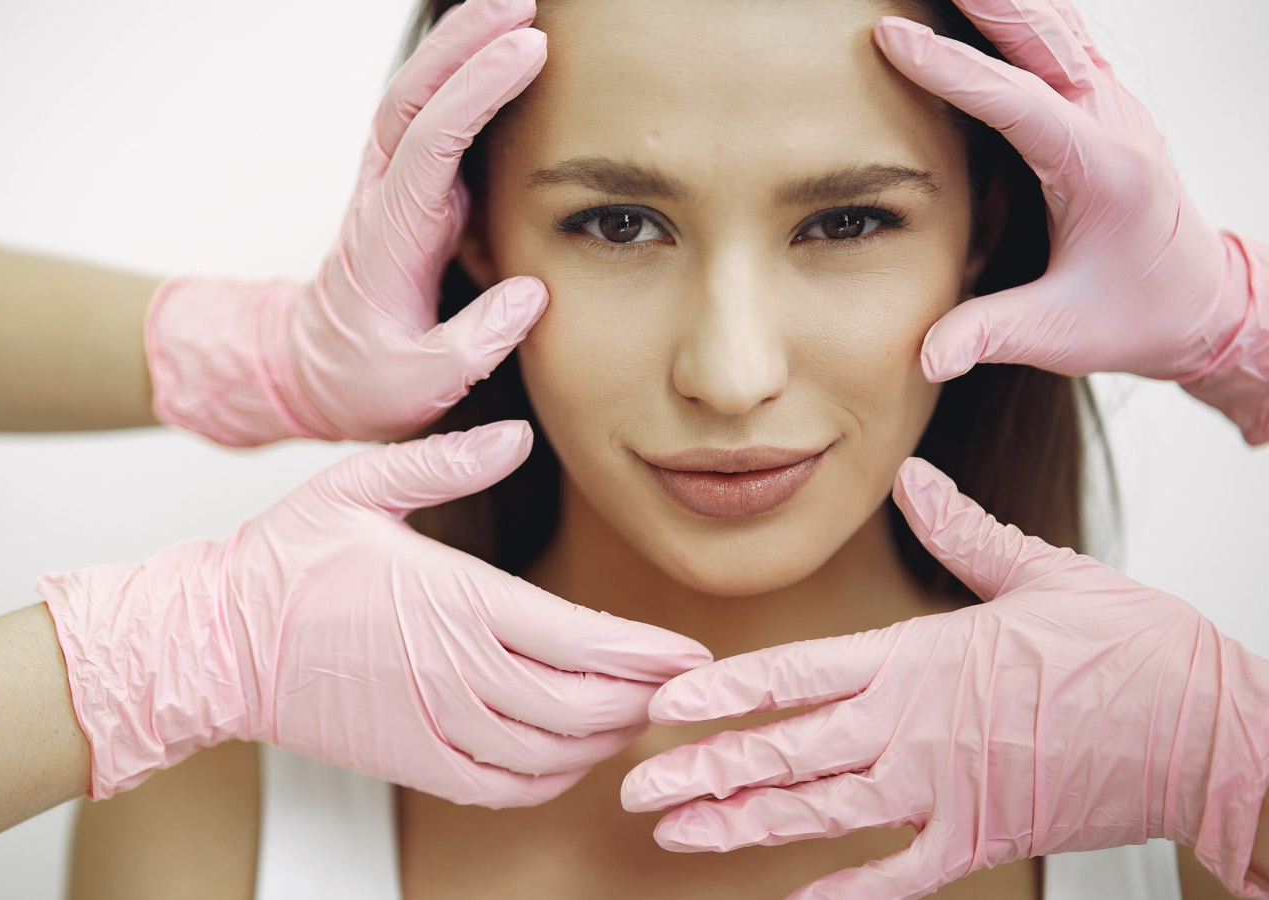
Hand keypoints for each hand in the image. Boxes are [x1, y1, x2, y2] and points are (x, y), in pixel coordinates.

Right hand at [42, 420, 712, 806]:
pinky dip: (551, 780)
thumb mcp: (359, 485)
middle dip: (644, 698)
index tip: (688, 650)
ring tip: (638, 714)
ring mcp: (434, 726)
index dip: (647, 653)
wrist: (213, 642)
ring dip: (606, 739)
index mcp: (454, 601)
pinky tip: (570, 758)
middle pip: (583, 705)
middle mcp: (455, 672)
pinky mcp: (411, 761)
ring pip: (551, 752)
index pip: (581, 639)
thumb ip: (445, 461)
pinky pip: (502, 789)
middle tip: (681, 684)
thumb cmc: (285, 559)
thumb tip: (515, 436)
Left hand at [145, 0, 551, 446]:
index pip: (430, 142)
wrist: (312, 374)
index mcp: (387, 237)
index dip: (477, 91)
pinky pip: (427, 116)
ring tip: (517, 3)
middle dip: (464, 40)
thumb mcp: (418, 386)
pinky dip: (458, 74)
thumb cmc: (365, 382)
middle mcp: (382, 196)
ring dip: (459, 45)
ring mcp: (390, 186)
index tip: (528, 51)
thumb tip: (532, 296)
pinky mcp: (405, 188)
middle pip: (413, 96)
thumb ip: (472, 344)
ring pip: (415, 95)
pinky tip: (495, 49)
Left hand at [621, 458, 1268, 898]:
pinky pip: (898, 873)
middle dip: (705, 770)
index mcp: (921, 657)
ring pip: (821, 813)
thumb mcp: (1042, 573)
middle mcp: (915, 728)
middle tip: (636, 788)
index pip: (796, 673)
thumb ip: (964, 532)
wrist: (1214, 734)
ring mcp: (944, 790)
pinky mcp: (982, 838)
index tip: (661, 706)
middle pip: (788, 751)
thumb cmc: (1136, 649)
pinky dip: (845, 892)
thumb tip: (917, 479)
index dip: (720, 691)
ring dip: (744, 825)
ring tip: (679, 837)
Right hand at [874, 0, 1267, 442]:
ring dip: (1004, 1)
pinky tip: (987, 7)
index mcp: (1101, 169)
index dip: (951, 69)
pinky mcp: (1107, 109)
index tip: (892, 36)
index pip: (1017, 101)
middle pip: (1046, 38)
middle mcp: (1114, 124)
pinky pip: (1064, 44)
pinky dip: (1023, 18)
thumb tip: (926, 357)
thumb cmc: (1133, 317)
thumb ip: (988, 335)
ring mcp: (1115, 108)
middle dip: (985, 1)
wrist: (1202, 305)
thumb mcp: (1059, 335)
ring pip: (1059, 29)